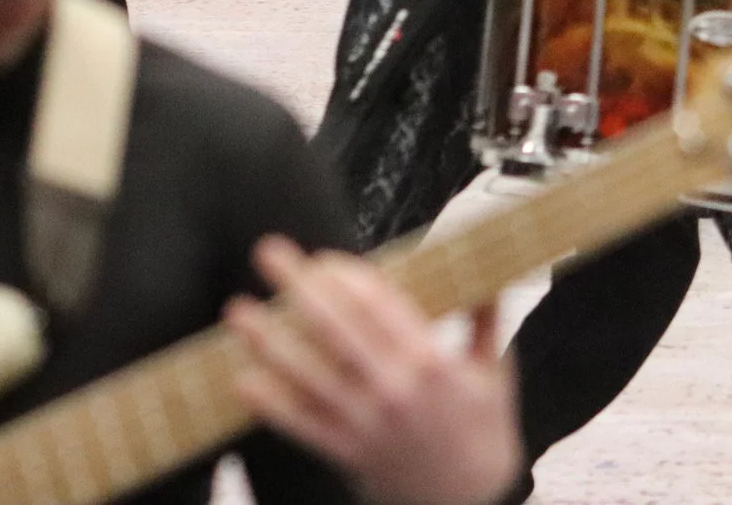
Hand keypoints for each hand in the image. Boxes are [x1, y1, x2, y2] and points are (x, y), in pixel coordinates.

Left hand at [227, 237, 523, 504]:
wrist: (472, 504)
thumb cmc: (483, 431)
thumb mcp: (494, 371)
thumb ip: (484, 317)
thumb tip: (485, 269)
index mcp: (431, 361)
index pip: (379, 304)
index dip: (345, 276)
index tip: (322, 258)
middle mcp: (394, 389)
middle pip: (336, 327)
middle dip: (298, 286)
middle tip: (267, 252)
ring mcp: (368, 425)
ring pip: (308, 374)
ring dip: (269, 340)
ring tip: (237, 310)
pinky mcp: (349, 455)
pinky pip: (303, 426)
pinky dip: (272, 405)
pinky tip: (243, 379)